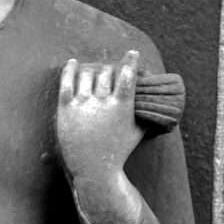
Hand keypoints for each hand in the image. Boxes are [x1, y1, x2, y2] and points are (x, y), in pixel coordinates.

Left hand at [56, 51, 143, 223]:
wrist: (95, 171)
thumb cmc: (119, 151)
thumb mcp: (138, 131)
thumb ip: (146, 113)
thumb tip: (157, 101)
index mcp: (122, 106)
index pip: (127, 73)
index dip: (130, 60)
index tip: (132, 53)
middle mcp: (102, 102)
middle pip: (107, 72)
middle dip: (110, 70)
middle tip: (110, 73)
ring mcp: (83, 105)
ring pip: (88, 73)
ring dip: (93, 70)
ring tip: (94, 72)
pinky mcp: (66, 109)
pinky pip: (66, 81)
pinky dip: (70, 69)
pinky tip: (73, 63)